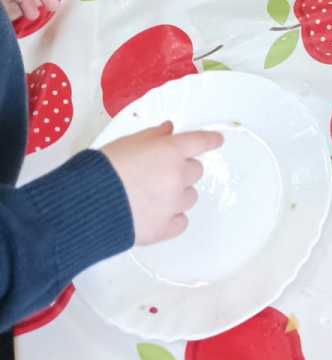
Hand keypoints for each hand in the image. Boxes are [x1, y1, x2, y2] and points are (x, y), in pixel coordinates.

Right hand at [103, 122, 224, 243]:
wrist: (86, 206)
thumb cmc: (103, 168)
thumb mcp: (127, 142)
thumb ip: (152, 136)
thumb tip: (169, 130)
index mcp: (170, 151)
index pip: (200, 142)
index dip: (210, 140)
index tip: (217, 141)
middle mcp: (177, 176)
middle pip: (195, 171)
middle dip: (182, 170)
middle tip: (161, 173)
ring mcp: (173, 204)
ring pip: (189, 197)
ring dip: (177, 195)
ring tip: (152, 197)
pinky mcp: (164, 229)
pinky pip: (180, 221)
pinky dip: (172, 218)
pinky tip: (155, 215)